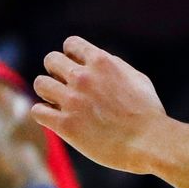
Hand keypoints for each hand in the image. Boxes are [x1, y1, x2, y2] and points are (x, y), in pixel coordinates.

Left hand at [31, 37, 171, 174]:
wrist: (150, 143)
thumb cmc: (148, 113)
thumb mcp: (138, 79)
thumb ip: (115, 66)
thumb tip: (98, 61)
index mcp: (102, 62)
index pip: (71, 44)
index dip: (72, 56)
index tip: (79, 69)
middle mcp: (83, 77)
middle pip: (51, 60)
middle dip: (57, 72)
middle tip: (67, 88)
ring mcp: (72, 101)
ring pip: (40, 84)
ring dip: (49, 92)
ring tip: (62, 104)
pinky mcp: (65, 124)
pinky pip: (37, 111)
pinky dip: (45, 114)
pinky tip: (58, 120)